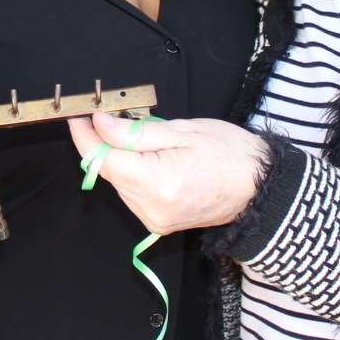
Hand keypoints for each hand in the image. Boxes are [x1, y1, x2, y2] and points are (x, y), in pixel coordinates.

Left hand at [67, 114, 266, 234]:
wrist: (260, 188)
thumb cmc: (230, 154)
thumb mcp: (182, 130)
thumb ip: (134, 131)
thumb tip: (99, 123)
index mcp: (157, 183)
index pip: (102, 159)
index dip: (85, 136)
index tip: (79, 115)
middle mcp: (151, 208)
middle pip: (108, 171)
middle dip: (104, 143)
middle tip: (111, 117)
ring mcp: (153, 220)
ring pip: (118, 182)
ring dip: (120, 158)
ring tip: (145, 140)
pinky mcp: (157, 223)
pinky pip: (132, 193)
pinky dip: (133, 173)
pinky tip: (150, 160)